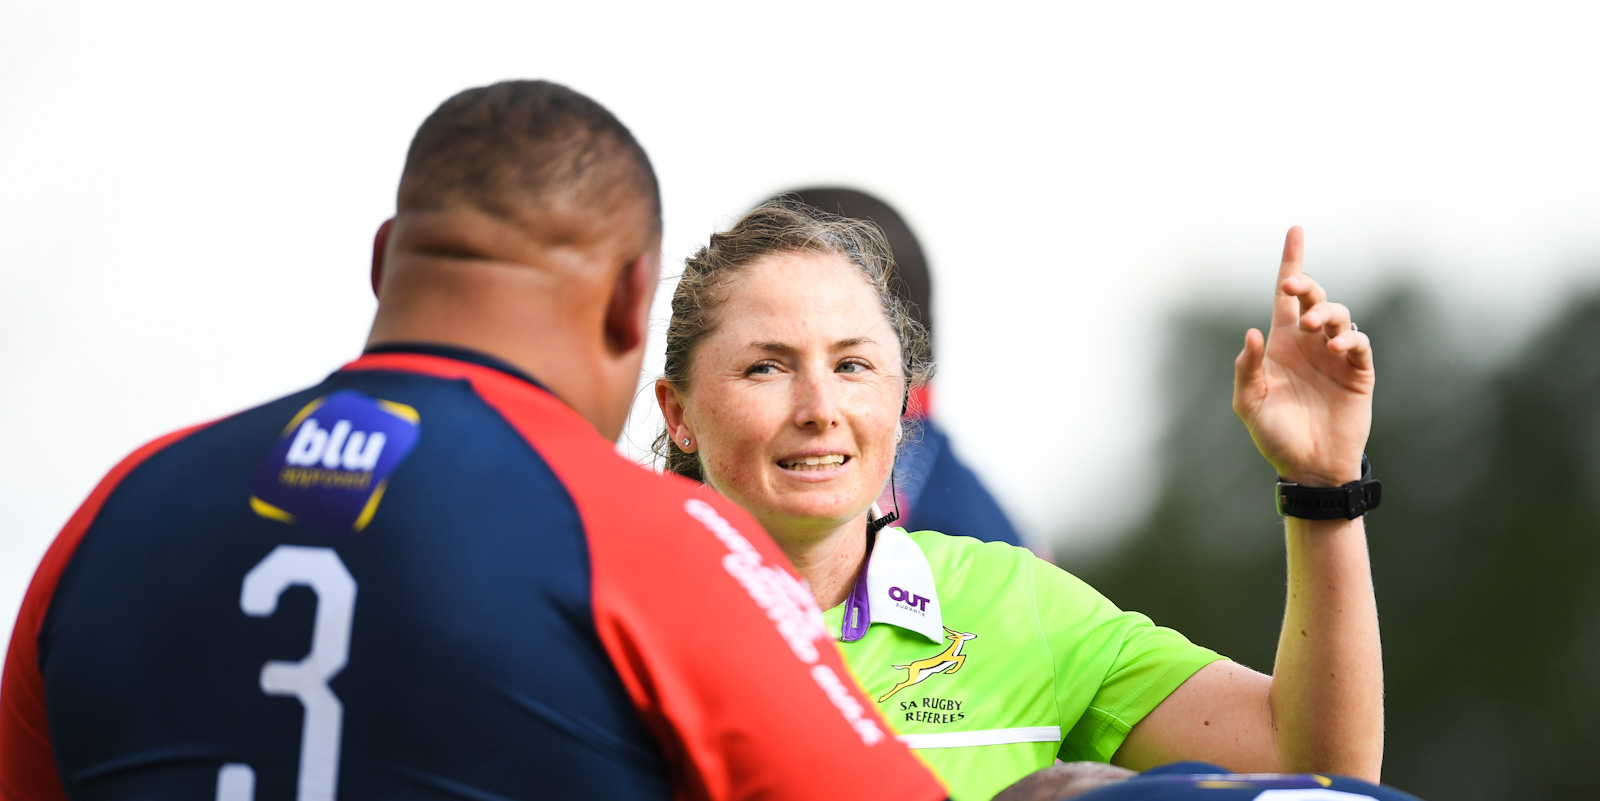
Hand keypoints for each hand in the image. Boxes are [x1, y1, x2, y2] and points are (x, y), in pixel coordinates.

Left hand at [1233, 227, 1373, 485]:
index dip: (1291, 263)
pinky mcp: (1357, 372)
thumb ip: (1247, 370)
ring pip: (1338, 315)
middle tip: (1294, 289)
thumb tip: (1252, 332)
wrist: (1308, 466)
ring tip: (1315, 328)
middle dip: (1306, 285)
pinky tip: (1337, 347)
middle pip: (1313, 298)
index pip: (1285, 296)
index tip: (1295, 230)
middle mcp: (1309, 344)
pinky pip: (1358, 344)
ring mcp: (1335, 355)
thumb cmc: (1275, 434)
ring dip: (1326, 313)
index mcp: (1281, 344)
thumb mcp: (1249, 404)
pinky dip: (1349, 339)